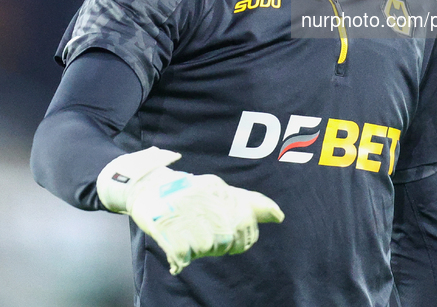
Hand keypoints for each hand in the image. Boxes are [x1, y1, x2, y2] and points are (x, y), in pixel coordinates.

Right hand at [96, 147, 283, 273]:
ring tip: (189, 230)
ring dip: (201, 247)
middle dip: (221, 243)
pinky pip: (185, 257)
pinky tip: (176, 240)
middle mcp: (207, 201)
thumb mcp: (220, 190)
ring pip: (210, 248)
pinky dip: (181, 255)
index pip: (247, 223)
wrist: (147, 187)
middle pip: (229, 240)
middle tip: (205, 230)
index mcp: (220, 190)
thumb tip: (280, 215)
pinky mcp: (172, 232)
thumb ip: (251, 202)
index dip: (243, 236)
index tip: (231, 233)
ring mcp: (190, 217)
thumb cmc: (189, 191)